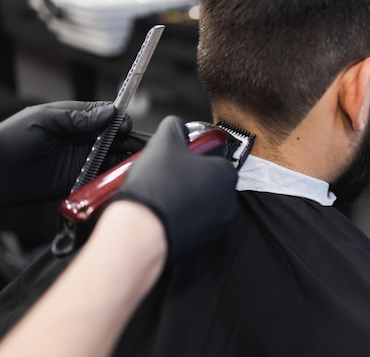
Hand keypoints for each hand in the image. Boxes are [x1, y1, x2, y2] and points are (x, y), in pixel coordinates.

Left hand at [0, 101, 140, 212]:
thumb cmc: (10, 141)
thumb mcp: (44, 120)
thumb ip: (77, 117)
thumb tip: (109, 113)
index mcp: (74, 119)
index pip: (105, 115)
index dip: (118, 119)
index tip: (125, 124)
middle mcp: (81, 139)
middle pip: (114, 137)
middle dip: (128, 139)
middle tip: (138, 143)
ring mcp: (81, 160)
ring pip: (112, 156)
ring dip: (124, 157)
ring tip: (136, 158)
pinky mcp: (79, 180)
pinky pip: (101, 177)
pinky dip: (113, 176)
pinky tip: (121, 174)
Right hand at [113, 116, 237, 260]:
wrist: (141, 231)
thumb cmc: (157, 186)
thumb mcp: (164, 140)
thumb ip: (176, 126)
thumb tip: (178, 126)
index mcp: (226, 174)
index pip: (214, 156)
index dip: (193, 153)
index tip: (176, 155)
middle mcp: (228, 201)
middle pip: (207, 180)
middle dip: (188, 176)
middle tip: (165, 174)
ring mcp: (217, 225)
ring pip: (200, 202)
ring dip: (184, 196)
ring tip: (161, 193)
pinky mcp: (202, 243)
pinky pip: (191, 222)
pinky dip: (179, 216)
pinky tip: (161, 211)